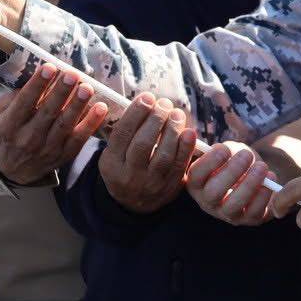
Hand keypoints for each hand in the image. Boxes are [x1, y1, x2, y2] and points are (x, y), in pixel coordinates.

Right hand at [0, 64, 109, 184]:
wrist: (16, 168)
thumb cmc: (9, 132)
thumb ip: (10, 100)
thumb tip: (29, 82)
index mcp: (8, 127)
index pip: (24, 103)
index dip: (37, 85)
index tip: (49, 67)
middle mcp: (28, 138)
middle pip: (47, 112)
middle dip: (61, 92)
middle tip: (72, 74)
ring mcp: (48, 148)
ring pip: (65, 124)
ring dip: (78, 105)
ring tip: (87, 87)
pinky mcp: (65, 154)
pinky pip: (80, 138)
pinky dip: (91, 123)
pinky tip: (101, 107)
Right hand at [97, 93, 195, 212]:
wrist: (135, 204)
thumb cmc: (125, 168)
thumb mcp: (114, 155)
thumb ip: (124, 133)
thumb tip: (142, 102)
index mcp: (111, 164)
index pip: (122, 134)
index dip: (135, 113)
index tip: (147, 97)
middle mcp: (129, 175)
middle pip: (143, 144)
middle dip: (155, 119)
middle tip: (164, 103)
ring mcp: (150, 183)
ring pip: (162, 155)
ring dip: (172, 130)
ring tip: (176, 113)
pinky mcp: (169, 187)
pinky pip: (179, 166)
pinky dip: (186, 148)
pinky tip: (189, 131)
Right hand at [185, 142, 275, 225]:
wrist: (259, 178)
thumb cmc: (238, 162)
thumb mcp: (229, 152)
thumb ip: (222, 149)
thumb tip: (213, 144)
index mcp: (198, 183)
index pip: (195, 175)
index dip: (208, 162)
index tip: (223, 149)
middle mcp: (209, 202)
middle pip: (213, 192)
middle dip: (231, 172)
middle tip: (246, 155)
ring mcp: (228, 214)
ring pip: (233, 205)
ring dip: (249, 184)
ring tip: (261, 166)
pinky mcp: (249, 219)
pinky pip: (254, 212)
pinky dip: (263, 194)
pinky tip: (271, 176)